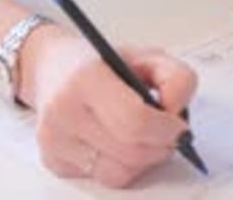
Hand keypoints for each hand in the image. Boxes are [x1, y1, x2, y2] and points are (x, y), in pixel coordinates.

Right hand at [18, 25, 196, 187]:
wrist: (53, 66)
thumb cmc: (103, 61)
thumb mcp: (145, 54)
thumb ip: (174, 77)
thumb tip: (177, 113)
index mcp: (87, 77)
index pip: (134, 120)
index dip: (165, 129)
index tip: (180, 128)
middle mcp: (64, 110)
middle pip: (129, 152)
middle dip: (160, 147)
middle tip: (170, 135)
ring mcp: (55, 140)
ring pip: (117, 173)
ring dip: (142, 161)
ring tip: (146, 138)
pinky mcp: (53, 161)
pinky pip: (101, 178)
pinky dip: (120, 165)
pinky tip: (118, 142)